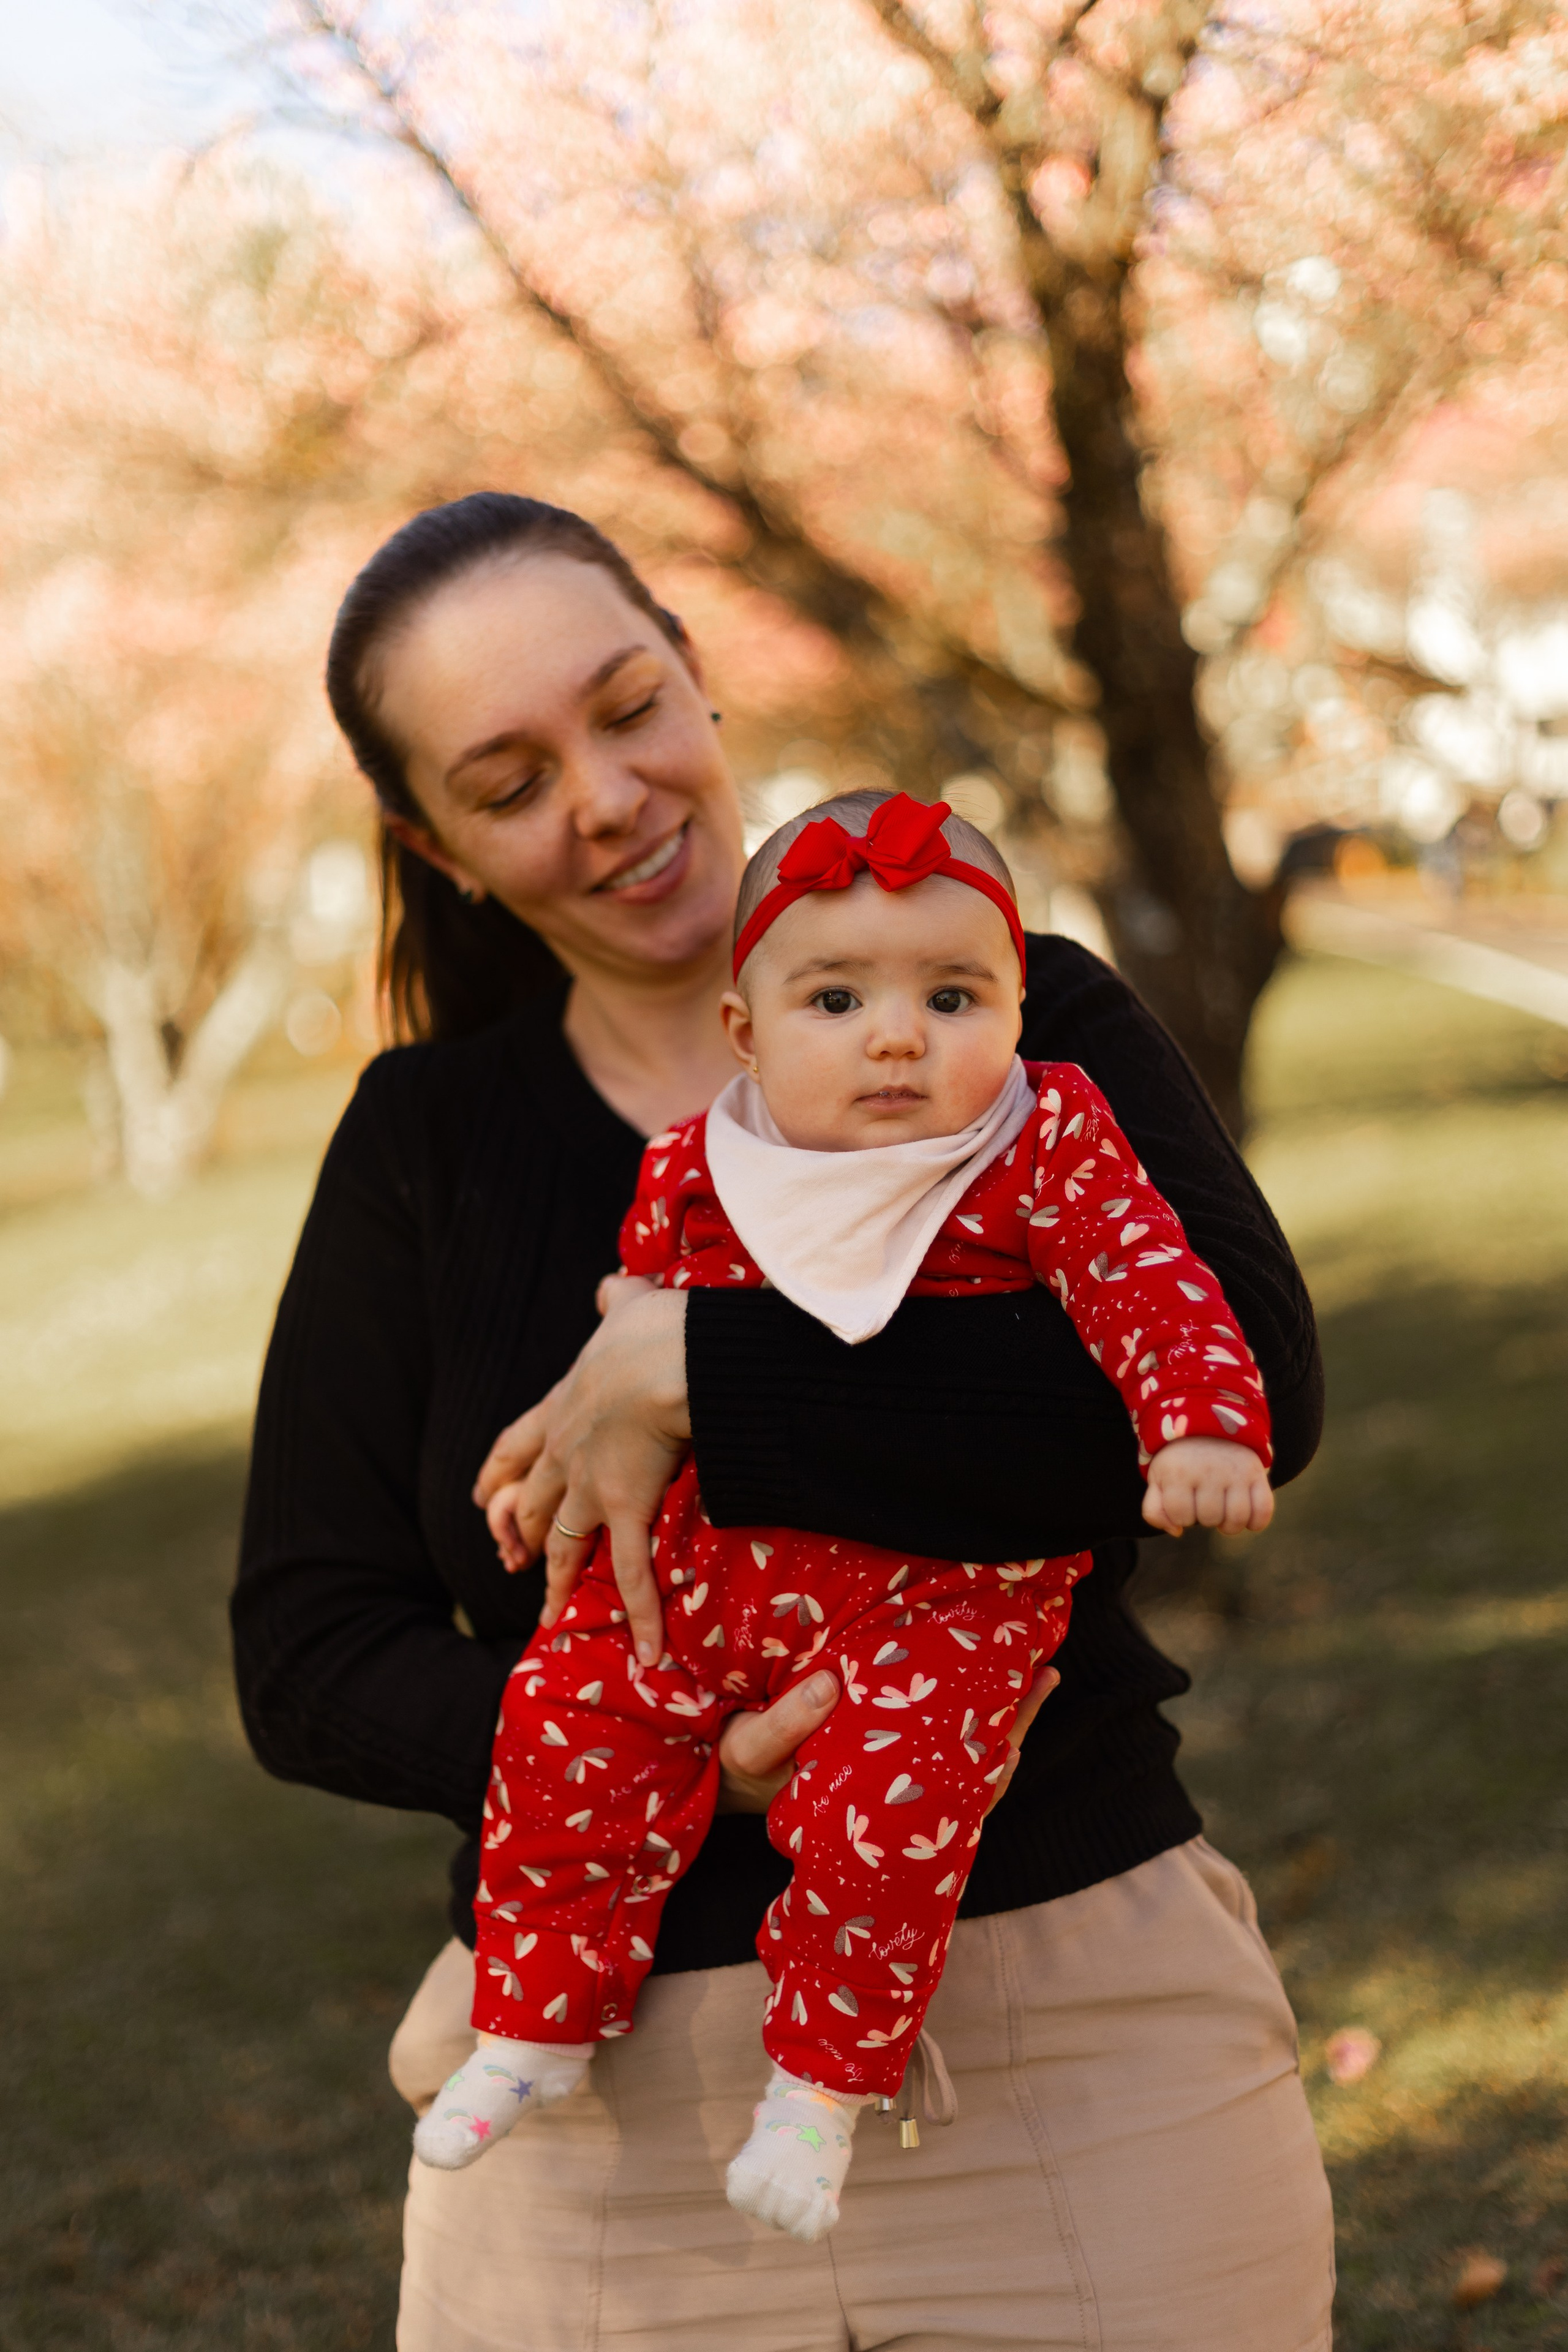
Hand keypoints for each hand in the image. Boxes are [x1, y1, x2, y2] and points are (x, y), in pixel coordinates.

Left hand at [472, 1287, 689, 1663]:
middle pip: (530, 1501)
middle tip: (509, 1559)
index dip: (499, 1472)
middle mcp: (566, 1452)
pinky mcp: (625, 1512)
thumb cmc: (654, 1330)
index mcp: (564, 1404)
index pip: (517, 1444)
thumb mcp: (629, 1305)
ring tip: (550, 1616)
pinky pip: (631, 1575)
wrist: (668, 1359)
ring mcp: (590, 1488)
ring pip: (563, 1544)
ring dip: (557, 1581)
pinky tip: (649, 1652)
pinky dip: (641, 1614)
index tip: (482, 1495)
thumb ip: (617, 1300)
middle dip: (517, 1532)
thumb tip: (610, 1288)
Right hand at [713, 1659, 1059, 1816]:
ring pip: (970, 1763)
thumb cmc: (743, 1767)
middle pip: (972, 1776)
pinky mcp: (891, 1760)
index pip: (944, 1797)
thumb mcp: (747, 1748)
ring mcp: (897, 1783)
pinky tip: (1000, 1688)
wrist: (732, 1777)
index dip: (985, 1765)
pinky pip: (949, 1750)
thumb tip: (831, 1683)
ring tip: (1041, 1674)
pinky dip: (980, 1722)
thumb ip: (783, 1724)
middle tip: (1045, 1677)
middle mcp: (894, 1801)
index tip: (1010, 1716)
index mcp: (869, 1804)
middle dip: (1013, 1728)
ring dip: (1009, 1722)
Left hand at [1141, 1437, 1272, 1536]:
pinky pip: (1263, 1510)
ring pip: (1236, 1519)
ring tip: (1223, 1510)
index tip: (1182, 1500)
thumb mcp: (1158, 1479)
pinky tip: (1246, 1518)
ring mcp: (1235, 1472)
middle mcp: (1208, 1471)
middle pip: (1209, 1518)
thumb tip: (1177, 1532)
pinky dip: (1256, 1522)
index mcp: (1178, 1472)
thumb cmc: (1179, 1460)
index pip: (1180, 1517)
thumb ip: (1155, 1510)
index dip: (1181, 1516)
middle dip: (1204, 1516)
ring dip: (1228, 1524)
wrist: (1208, 1424)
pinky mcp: (1256, 1473)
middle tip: (1204, 1500)